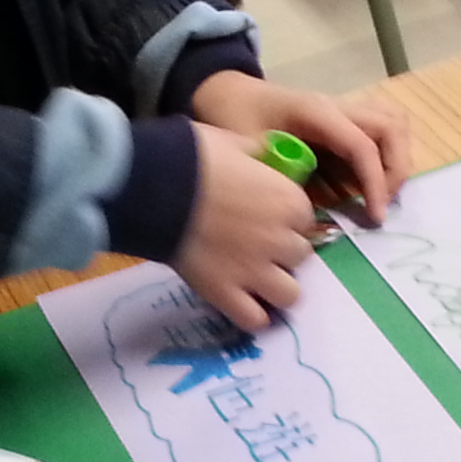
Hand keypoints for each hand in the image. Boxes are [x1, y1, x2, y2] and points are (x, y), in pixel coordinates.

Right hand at [174, 122, 320, 330]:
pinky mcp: (225, 294)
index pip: (306, 219)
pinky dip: (253, 315)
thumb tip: (263, 158)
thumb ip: (258, 156)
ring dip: (276, 286)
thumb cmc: (195, 156)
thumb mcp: (236, 142)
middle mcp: (280, 240)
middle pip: (300, 256)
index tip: (268, 215)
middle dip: (282, 250)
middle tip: (257, 243)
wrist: (155, 186)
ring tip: (256, 278)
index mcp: (289, 201)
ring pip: (289, 294)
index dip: (287, 218)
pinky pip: (255, 319)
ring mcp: (254, 272)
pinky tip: (243, 303)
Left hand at [187, 70, 415, 222]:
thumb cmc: (234, 119)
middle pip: (392, 127)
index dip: (375, 183)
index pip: (362, 146)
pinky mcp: (344, 119)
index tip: (375, 217)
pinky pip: (382, 128)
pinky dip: (387, 154)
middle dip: (395, 170)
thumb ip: (279, 178)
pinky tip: (370, 183)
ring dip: (397, 159)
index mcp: (316, 112)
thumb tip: (309, 215)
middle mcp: (338, 106)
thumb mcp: (248, 151)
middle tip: (380, 206)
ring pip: (394, 122)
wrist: (228, 93)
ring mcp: (345, 109)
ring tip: (381, 194)